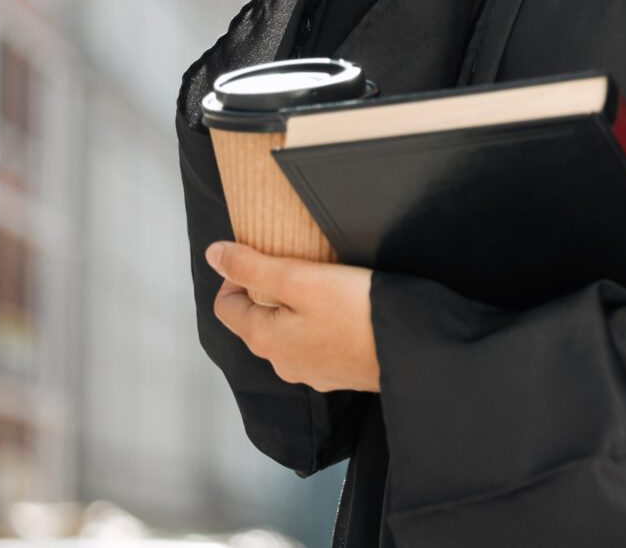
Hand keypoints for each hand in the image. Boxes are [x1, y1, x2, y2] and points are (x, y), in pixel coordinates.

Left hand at [207, 241, 380, 392]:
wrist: (411, 350)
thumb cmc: (358, 314)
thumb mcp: (300, 279)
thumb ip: (253, 266)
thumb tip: (214, 254)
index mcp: (264, 339)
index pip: (225, 306)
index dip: (236, 276)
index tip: (264, 257)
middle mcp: (281, 362)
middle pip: (256, 319)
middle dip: (269, 290)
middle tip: (297, 265)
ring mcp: (310, 371)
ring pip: (287, 332)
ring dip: (296, 307)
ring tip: (324, 284)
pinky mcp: (337, 371)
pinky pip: (315, 343)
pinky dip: (321, 324)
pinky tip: (344, 309)